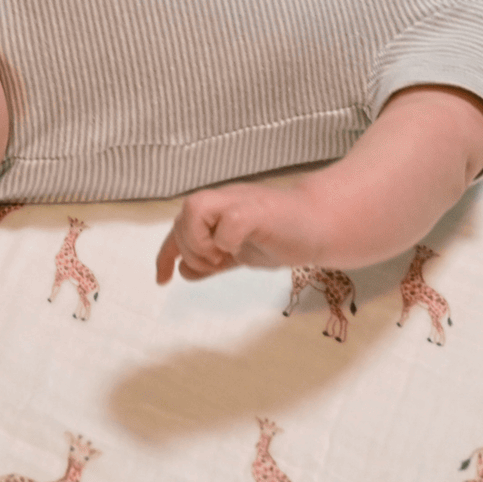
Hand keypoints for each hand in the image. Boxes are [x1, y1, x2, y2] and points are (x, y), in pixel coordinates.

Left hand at [155, 182, 313, 283]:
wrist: (320, 224)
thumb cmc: (282, 235)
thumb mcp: (240, 251)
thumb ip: (214, 260)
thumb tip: (184, 270)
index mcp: (216, 210)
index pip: (178, 228)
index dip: (165, 254)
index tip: (162, 281)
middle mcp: (223, 201)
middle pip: (181, 218)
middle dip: (191, 250)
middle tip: (217, 264)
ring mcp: (239, 202)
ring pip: (194, 210)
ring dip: (202, 243)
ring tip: (224, 258)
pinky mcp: (257, 211)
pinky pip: (228, 221)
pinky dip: (227, 240)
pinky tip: (239, 250)